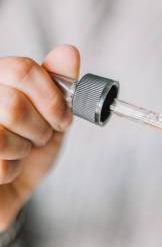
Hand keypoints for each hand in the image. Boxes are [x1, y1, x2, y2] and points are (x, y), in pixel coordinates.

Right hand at [0, 45, 79, 230]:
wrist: (5, 194)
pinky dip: (10, 172)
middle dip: (39, 130)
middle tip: (37, 139)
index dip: (51, 98)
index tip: (62, 119)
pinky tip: (4, 170)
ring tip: (18, 154)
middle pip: (15, 105)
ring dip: (22, 152)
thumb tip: (69, 52)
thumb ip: (60, 88)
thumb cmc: (26, 155)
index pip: (23, 69)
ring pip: (3, 135)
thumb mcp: (51, 120)